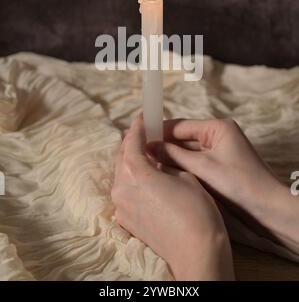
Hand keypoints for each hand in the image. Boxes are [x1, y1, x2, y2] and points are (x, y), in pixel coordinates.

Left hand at [112, 115, 233, 279]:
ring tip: (147, 154)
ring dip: (131, 161)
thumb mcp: (184, 176)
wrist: (197, 252)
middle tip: (145, 133)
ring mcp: (121, 206)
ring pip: (121, 174)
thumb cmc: (197, 211)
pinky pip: (124, 192)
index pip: (132, 140)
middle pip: (121, 156)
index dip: (138, 125)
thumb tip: (156, 156)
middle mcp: (122, 187)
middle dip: (132, 142)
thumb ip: (165, 162)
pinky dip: (132, 180)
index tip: (142, 116)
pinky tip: (146, 179)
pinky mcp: (126, 221)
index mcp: (136, 172)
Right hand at [151, 118, 298, 253]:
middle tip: (139, 155)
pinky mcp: (219, 167)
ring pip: (187, 152)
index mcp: (218, 127)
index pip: (180, 125)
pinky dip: (181, 167)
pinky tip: (164, 174)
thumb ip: (174, 155)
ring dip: (170, 158)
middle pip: (182, 138)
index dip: (158, 132)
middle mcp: (218, 135)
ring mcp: (219, 151)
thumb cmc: (239, 184)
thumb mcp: (203, 167)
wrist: (269, 209)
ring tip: (147, 165)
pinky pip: (194, 162)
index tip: (137, 139)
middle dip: (163, 147)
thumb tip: (148, 146)